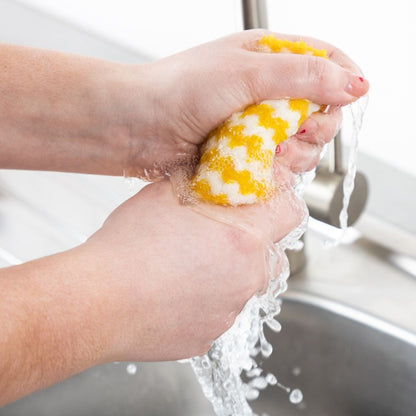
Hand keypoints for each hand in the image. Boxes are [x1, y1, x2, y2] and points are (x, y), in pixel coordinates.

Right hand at [81, 178, 303, 361]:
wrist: (97, 301)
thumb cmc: (128, 247)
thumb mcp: (167, 193)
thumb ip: (202, 182)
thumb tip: (213, 175)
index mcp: (242, 239)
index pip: (290, 212)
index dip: (280, 201)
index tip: (265, 199)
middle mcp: (245, 278)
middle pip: (270, 253)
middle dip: (252, 240)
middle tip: (218, 232)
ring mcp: (229, 312)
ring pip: (242, 284)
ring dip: (226, 271)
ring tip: (187, 265)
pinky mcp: (208, 336)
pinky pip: (218, 311)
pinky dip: (206, 300)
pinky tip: (174, 292)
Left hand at [121, 29, 368, 177]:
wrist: (137, 127)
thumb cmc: (179, 89)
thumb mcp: (246, 72)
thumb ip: (302, 77)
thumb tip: (353, 84)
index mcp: (269, 59)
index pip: (324, 64)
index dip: (342, 80)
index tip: (350, 97)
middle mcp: (266, 93)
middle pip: (320, 111)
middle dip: (314, 124)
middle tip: (291, 129)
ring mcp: (256, 126)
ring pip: (302, 144)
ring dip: (293, 150)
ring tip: (266, 148)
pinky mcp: (245, 155)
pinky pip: (278, 166)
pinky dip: (274, 168)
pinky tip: (256, 163)